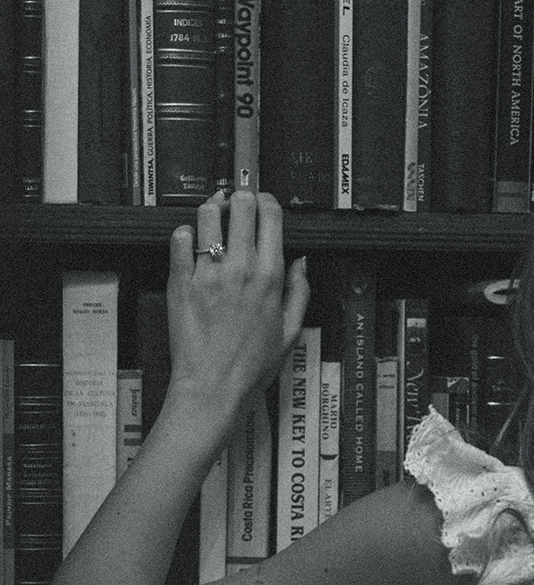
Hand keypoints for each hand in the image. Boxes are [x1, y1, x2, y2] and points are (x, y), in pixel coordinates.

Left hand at [166, 191, 310, 428]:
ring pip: (208, 217)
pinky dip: (185, 233)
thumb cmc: (252, 365)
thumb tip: (302, 262)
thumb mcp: (291, 329)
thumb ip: (300, 291)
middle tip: (237, 202)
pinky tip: (190, 240)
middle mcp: (240, 268)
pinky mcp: (180, 283)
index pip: (270, 216)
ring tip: (213, 216)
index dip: (267, 200)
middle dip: (240, 197)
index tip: (263, 202)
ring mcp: (207, 273)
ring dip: (212, 210)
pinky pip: (179, 241)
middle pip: (240, 206)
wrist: (213, 387)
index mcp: (271, 276)